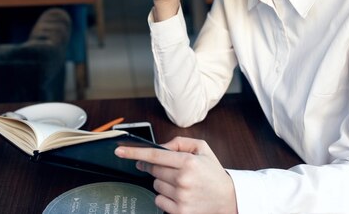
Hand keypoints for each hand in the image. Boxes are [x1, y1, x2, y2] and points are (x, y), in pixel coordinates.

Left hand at [115, 136, 237, 213]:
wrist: (228, 200)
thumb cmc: (213, 173)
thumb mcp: (202, 149)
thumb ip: (180, 142)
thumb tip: (160, 146)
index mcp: (189, 162)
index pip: (155, 156)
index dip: (135, 153)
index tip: (120, 151)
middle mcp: (183, 180)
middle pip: (153, 171)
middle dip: (155, 168)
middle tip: (168, 169)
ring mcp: (181, 198)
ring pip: (155, 186)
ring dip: (163, 183)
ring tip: (181, 184)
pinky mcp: (179, 212)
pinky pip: (159, 201)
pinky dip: (165, 197)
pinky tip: (180, 195)